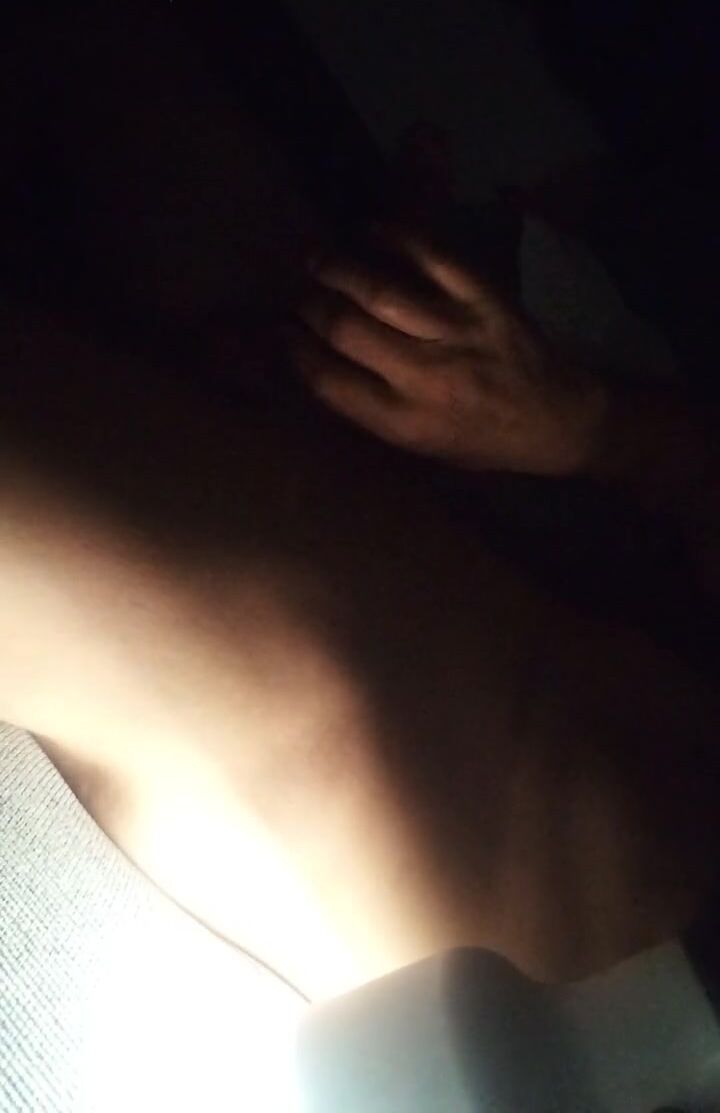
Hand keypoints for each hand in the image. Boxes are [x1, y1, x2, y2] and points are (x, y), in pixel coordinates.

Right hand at [290, 226, 607, 475]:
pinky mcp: (484, 299)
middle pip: (344, 329)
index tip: (281, 332)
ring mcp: (457, 333)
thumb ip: (371, 409)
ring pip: (379, 291)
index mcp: (405, 422)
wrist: (559, 419)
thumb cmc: (483, 440)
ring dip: (338, 268)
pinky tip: (371, 232)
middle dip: (309, 306)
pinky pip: (431, 257)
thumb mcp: (422, 447)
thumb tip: (317, 363)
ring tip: (318, 260)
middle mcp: (426, 378)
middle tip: (299, 295)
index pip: (329, 381)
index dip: (294, 351)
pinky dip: (396, 238)